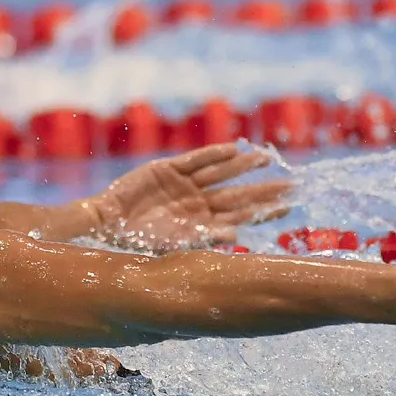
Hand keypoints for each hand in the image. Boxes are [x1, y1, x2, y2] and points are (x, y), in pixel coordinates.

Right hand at [81, 143, 291, 251]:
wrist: (105, 227)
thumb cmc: (136, 244)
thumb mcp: (172, 245)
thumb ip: (203, 237)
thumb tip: (236, 234)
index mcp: (202, 225)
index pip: (241, 216)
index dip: (264, 210)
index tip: (289, 206)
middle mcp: (197, 204)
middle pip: (237, 194)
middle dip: (262, 189)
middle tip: (291, 184)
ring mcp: (184, 185)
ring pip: (220, 174)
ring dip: (242, 166)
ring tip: (265, 160)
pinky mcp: (167, 169)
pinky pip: (195, 160)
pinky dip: (212, 155)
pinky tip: (233, 150)